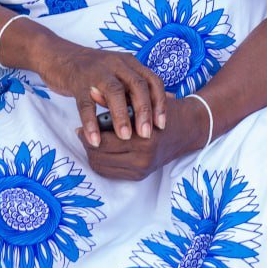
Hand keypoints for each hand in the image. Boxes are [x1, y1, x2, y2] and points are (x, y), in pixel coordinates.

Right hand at [33, 40, 166, 145]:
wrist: (57, 55)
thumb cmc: (93, 69)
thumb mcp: (120, 71)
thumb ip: (141, 84)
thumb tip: (172, 98)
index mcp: (128, 62)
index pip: (152, 80)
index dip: (160, 103)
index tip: (162, 125)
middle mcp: (115, 64)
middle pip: (137, 85)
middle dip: (144, 111)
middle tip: (146, 134)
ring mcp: (96, 71)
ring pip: (114, 92)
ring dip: (122, 116)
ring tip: (125, 137)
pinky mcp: (77, 81)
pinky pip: (85, 103)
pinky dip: (91, 123)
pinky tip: (95, 140)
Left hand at [79, 94, 207, 180]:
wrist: (185, 129)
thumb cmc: (160, 110)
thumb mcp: (139, 99)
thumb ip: (115, 97)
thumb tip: (91, 91)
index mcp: (144, 140)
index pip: (105, 142)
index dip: (89, 133)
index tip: (80, 125)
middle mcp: (143, 159)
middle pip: (100, 157)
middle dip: (88, 145)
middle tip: (82, 132)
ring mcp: (142, 170)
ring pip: (103, 167)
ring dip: (93, 154)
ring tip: (90, 139)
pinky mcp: (140, 176)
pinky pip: (110, 173)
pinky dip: (101, 162)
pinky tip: (99, 149)